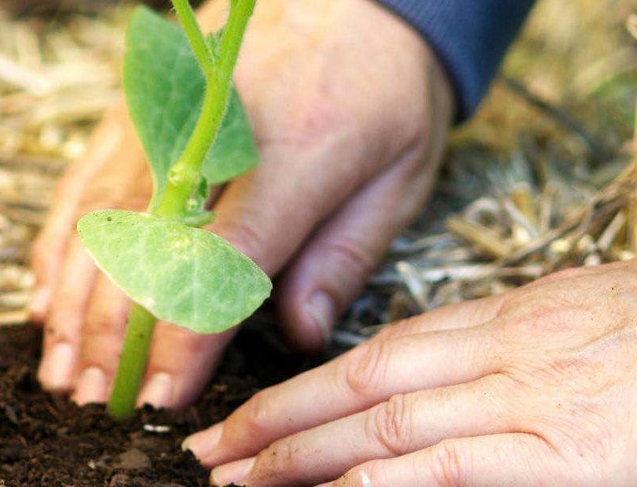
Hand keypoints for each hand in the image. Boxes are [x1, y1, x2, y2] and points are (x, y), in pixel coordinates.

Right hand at [30, 0, 454, 407]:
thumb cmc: (384, 86)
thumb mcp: (400, 173)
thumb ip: (345, 256)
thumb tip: (300, 333)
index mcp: (296, 158)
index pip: (225, 262)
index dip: (187, 336)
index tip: (163, 392)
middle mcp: (212, 138)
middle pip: (143, 248)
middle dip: (114, 334)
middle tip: (96, 397)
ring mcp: (162, 119)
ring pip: (98, 220)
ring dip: (72, 299)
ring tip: (60, 364)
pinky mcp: (134, 110)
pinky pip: (83, 182)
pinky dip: (59, 241)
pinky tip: (45, 290)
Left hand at [184, 261, 636, 485]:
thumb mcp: (578, 318)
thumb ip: (501, 347)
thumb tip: (422, 380)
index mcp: (507, 319)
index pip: (375, 355)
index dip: (299, 389)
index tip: (243, 418)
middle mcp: (506, 354)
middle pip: (363, 389)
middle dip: (277, 425)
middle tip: (210, 455)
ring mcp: (536, 402)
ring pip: (391, 428)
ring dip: (306, 458)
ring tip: (242, 482)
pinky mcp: (572, 455)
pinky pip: (455, 467)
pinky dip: (384, 482)